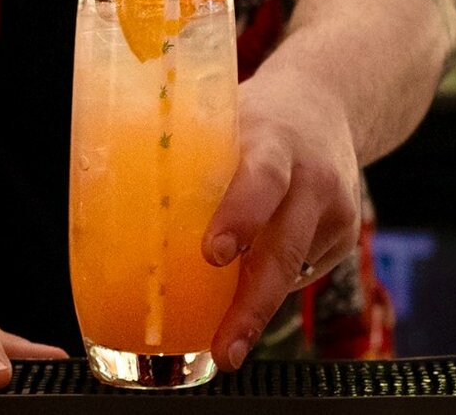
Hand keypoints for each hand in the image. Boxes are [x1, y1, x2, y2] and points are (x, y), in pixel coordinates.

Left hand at [202, 68, 360, 370]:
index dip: (239, 217)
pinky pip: (301, 274)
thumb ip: (188, 152)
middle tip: (225, 351)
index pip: (261, 180)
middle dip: (251, 307)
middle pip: (285, 251)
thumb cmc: (261, 116)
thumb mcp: (226, 116)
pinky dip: (268, 287)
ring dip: (253, 310)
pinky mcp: (344, 238)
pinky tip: (248, 291)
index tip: (213, 254)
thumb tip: (111, 189)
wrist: (329, 104)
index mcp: (276, 142)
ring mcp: (336, 213)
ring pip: (292, 273)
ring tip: (226, 345)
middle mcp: (313, 179)